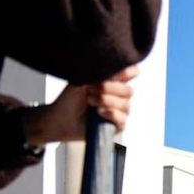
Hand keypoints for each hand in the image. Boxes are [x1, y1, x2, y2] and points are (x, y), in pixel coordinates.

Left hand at [23, 67, 138, 145]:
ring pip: (125, 105)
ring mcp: (119, 111)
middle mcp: (119, 97)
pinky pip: (122, 119)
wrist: (61, 118)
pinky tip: (99, 112)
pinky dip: (111, 113)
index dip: (130, 72)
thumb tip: (113, 67)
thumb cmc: (70, 99)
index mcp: (114, 82)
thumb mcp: (83, 80)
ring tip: (90, 100)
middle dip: (109, 88)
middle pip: (128, 91)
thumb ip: (99, 73)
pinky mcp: (117, 126)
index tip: (120, 73)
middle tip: (91, 88)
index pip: (132, 73)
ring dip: (106, 101)